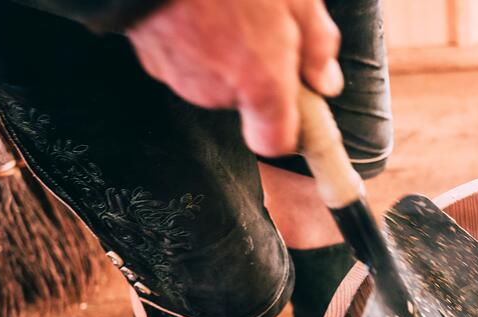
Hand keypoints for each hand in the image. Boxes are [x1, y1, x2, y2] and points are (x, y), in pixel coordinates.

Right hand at [127, 0, 342, 155]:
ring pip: (216, 78)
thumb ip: (318, 48)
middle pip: (248, 100)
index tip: (299, 106)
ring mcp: (179, 77)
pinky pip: (185, 59)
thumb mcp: (298, 1)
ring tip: (232, 9)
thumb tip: (326, 81)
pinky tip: (203, 7)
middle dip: (260, 71)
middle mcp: (217, 92)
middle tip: (267, 27)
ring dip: (227, 53)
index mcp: (261, 85)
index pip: (275, 142)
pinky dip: (196, 40)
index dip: (288, 130)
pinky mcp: (150, 57)